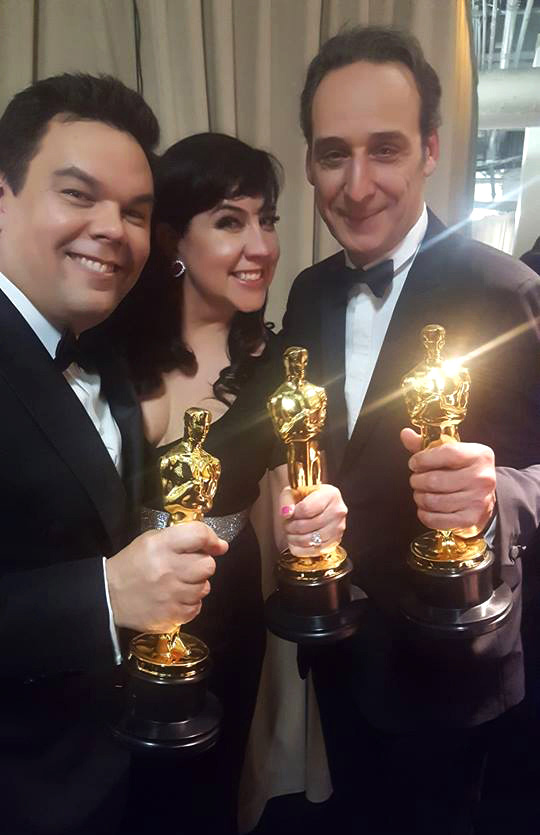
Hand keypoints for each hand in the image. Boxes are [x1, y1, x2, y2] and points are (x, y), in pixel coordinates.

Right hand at [105, 522, 227, 632]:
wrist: (108, 596)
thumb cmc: (132, 565)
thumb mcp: (151, 540)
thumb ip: (181, 537)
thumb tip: (217, 544)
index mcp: (161, 546)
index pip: (198, 535)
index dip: (212, 539)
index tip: (217, 546)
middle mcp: (168, 569)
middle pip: (208, 565)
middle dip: (203, 564)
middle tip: (189, 567)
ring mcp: (170, 595)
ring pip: (205, 588)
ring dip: (196, 585)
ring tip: (179, 584)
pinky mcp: (171, 616)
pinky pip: (196, 608)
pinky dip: (190, 603)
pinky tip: (176, 598)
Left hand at [279, 484, 346, 556]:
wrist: (317, 502)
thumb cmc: (306, 496)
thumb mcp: (293, 491)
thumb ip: (286, 500)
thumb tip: (286, 513)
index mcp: (330, 494)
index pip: (306, 509)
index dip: (293, 514)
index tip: (289, 514)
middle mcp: (338, 511)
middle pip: (308, 525)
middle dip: (292, 527)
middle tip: (287, 525)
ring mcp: (338, 528)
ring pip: (311, 540)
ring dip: (295, 539)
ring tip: (291, 533)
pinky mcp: (336, 541)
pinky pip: (315, 551)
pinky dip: (301, 549)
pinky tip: (295, 543)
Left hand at [400, 428, 495, 534]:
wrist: (484, 497)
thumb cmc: (462, 471)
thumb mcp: (450, 453)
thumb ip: (426, 444)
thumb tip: (405, 434)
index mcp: (479, 455)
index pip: (447, 453)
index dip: (423, 458)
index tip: (414, 463)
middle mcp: (482, 477)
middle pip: (434, 480)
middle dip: (417, 480)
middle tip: (416, 480)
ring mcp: (478, 500)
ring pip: (432, 501)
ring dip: (419, 497)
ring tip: (421, 493)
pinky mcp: (470, 519)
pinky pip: (435, 520)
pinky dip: (424, 514)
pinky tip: (426, 508)